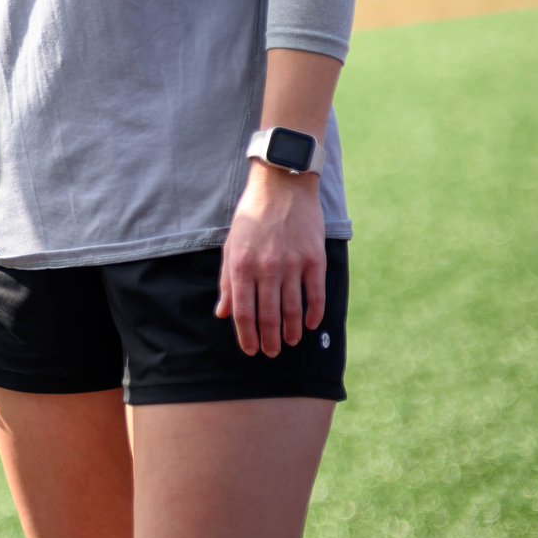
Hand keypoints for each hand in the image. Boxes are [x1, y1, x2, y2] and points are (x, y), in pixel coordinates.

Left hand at [217, 160, 326, 356]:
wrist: (282, 185)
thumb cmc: (252, 216)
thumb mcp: (231, 245)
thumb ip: (227, 281)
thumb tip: (222, 313)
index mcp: (241, 265)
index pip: (243, 312)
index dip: (246, 336)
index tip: (251, 350)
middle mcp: (266, 268)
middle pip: (268, 316)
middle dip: (270, 340)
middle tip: (272, 353)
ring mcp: (292, 264)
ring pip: (293, 310)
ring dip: (292, 332)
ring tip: (290, 342)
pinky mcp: (314, 259)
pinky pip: (316, 295)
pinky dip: (314, 315)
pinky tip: (311, 326)